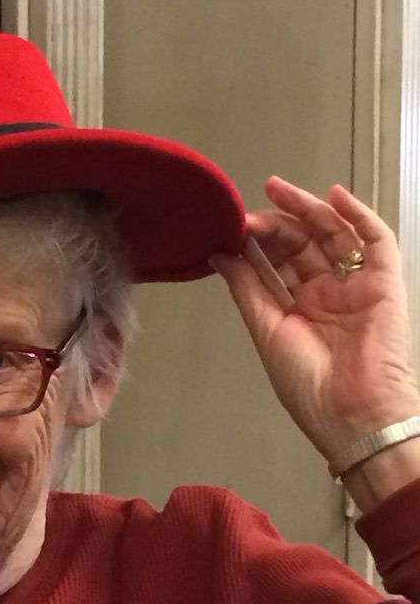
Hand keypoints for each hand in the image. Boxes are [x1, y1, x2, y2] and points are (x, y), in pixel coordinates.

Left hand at [210, 176, 419, 468]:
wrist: (351, 412)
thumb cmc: (310, 387)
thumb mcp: (266, 331)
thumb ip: (245, 289)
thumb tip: (220, 256)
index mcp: (298, 311)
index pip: (277, 265)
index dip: (257, 244)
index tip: (234, 227)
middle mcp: (327, 296)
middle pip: (302, 246)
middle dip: (276, 225)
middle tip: (250, 213)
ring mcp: (355, 287)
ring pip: (333, 236)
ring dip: (307, 211)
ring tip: (278, 192)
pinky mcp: (384, 283)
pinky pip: (376, 241)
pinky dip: (358, 216)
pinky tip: (334, 197)